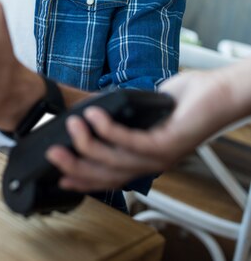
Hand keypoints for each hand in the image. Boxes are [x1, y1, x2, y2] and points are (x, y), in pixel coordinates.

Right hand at [46, 69, 232, 191]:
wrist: (219, 93)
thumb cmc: (187, 99)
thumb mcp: (146, 109)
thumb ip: (123, 116)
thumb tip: (96, 111)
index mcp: (145, 159)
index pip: (109, 176)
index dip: (83, 178)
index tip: (60, 176)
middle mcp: (152, 164)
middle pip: (106, 174)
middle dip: (76, 166)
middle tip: (52, 153)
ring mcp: (160, 156)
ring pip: (115, 160)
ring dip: (88, 144)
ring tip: (71, 124)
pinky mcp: (167, 143)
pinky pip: (131, 142)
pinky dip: (109, 129)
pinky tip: (94, 115)